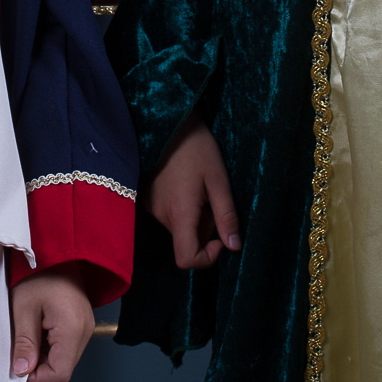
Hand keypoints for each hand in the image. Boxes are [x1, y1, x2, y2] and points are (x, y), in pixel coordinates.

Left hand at [10, 266, 94, 381]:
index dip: (37, 377)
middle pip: (63, 368)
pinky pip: (67, 346)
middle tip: (19, 346)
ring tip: (28, 332)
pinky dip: (50, 345)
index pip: (60, 373)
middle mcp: (85, 330)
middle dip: (39, 366)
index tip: (19, 365)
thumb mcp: (23, 308)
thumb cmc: (37, 273)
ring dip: (44, 355)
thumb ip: (24, 343)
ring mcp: (86, 327)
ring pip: (65, 358)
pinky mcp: (82, 323)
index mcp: (72, 328)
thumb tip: (22, 372)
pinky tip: (37, 328)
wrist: (56, 249)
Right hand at [149, 120, 240, 270]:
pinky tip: (188, 184)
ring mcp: (152, 207)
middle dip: (205, 229)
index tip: (219, 239)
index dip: (205, 258)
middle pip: (186, 242)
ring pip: (179, 228)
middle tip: (213, 200)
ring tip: (200, 188)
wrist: (169, 123)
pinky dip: (183, 209)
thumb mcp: (219, 181)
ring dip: (195, 217)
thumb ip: (226, 216)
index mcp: (180, 214)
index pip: (186, 259)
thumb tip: (234, 246)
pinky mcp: (148, 198)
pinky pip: (170, 215)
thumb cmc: (197, 149)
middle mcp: (161, 215)